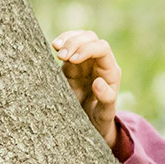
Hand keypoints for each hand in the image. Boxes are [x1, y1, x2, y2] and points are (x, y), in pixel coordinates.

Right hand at [52, 29, 121, 147]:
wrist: (90, 125)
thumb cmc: (101, 119)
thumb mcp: (106, 114)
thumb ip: (106, 98)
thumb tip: (98, 82)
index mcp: (110, 71)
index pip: (102, 48)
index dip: (88, 49)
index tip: (73, 58)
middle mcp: (98, 62)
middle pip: (90, 38)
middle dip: (75, 42)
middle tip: (61, 56)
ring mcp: (84, 62)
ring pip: (78, 38)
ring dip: (67, 40)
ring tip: (56, 48)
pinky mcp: (71, 66)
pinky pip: (67, 48)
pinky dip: (61, 43)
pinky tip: (54, 46)